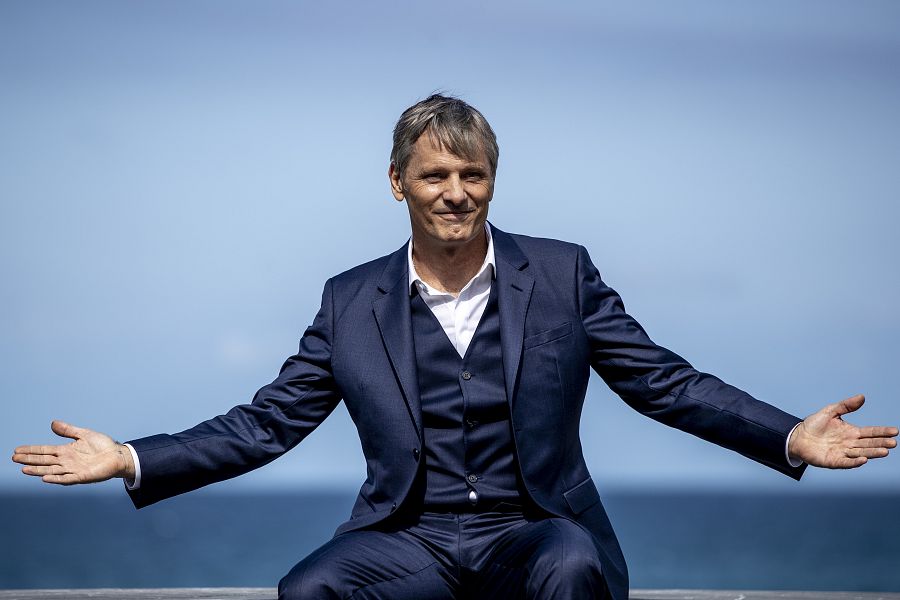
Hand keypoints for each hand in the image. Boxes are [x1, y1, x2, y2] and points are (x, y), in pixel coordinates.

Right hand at [11, 420, 134, 484]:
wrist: (118, 455)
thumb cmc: (102, 446)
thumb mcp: (84, 434)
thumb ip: (68, 430)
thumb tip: (52, 423)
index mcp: (66, 451)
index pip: (44, 451)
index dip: (31, 450)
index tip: (17, 450)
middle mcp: (66, 461)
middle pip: (44, 460)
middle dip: (29, 459)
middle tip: (14, 458)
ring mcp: (73, 469)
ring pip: (51, 470)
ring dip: (38, 470)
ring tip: (24, 469)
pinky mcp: (82, 476)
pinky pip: (66, 478)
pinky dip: (56, 478)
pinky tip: (45, 477)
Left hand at [789, 394, 897, 468]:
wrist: (798, 436)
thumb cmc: (814, 424)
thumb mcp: (830, 411)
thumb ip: (846, 405)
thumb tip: (862, 397)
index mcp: (851, 432)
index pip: (870, 432)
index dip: (882, 432)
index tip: (895, 431)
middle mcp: (850, 443)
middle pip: (868, 444)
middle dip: (881, 443)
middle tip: (893, 443)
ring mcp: (842, 453)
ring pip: (861, 453)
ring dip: (872, 453)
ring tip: (884, 451)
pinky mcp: (833, 461)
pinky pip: (846, 462)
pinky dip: (854, 462)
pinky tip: (863, 460)